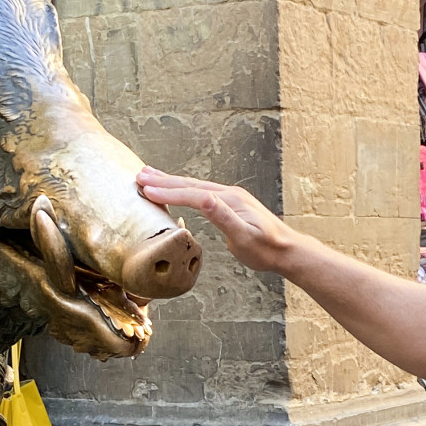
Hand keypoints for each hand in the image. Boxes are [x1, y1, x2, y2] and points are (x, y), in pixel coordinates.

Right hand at [135, 168, 299, 273]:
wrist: (286, 250)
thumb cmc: (266, 249)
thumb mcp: (244, 237)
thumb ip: (223, 217)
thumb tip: (205, 199)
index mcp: (229, 200)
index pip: (193, 194)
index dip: (169, 191)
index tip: (146, 189)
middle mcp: (228, 194)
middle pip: (190, 184)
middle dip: (163, 180)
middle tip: (139, 175)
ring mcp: (229, 198)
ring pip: (194, 186)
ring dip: (171, 181)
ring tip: (150, 175)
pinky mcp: (229, 204)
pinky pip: (200, 193)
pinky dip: (184, 189)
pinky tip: (177, 189)